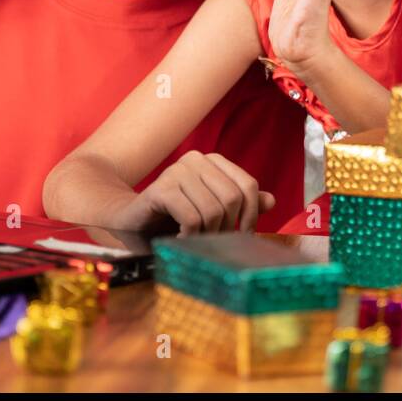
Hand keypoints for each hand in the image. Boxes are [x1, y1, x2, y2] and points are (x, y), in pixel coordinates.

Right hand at [120, 151, 275, 234]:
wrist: (130, 221)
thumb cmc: (174, 217)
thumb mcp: (211, 211)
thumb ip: (240, 204)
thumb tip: (270, 200)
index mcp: (213, 161)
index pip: (248, 185)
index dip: (251, 214)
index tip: (244, 235)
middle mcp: (196, 160)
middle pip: (233, 198)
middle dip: (227, 227)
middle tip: (213, 240)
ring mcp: (177, 171)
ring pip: (213, 211)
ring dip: (206, 234)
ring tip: (193, 239)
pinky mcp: (161, 189)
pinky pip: (192, 218)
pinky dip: (189, 236)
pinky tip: (179, 237)